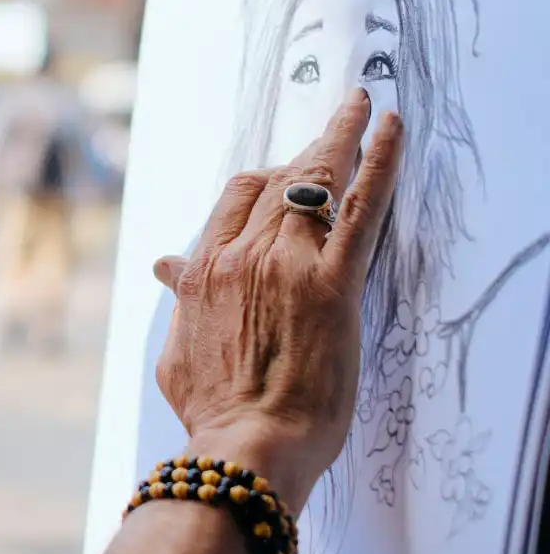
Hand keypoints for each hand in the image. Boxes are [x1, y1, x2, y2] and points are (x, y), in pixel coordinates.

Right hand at [152, 88, 402, 509]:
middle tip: (331, 134)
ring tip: (359, 106)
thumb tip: (163, 266)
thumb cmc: (212, 411)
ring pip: (314, 180)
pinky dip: (377, 160)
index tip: (285, 173)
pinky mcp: (331, 283)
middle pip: (275, 180)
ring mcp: (286, 263)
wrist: (245, 447)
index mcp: (203, 269)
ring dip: (339, 137)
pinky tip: (390, 125)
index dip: (264, 178)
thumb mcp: (178, 350)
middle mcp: (239, 253)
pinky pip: (358, 208)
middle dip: (305, 153)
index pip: (236, 199)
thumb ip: (178, 300)